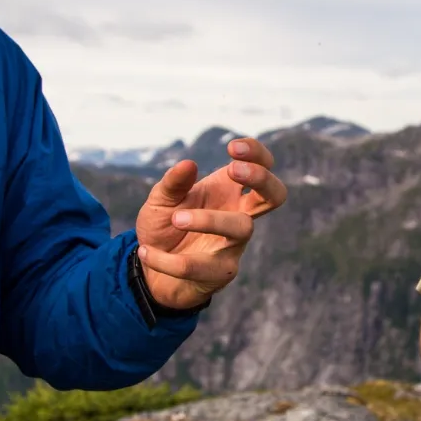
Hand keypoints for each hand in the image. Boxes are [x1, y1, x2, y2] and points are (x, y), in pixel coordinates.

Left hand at [133, 137, 287, 310]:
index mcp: (228, 192)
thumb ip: (173, 183)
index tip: (231, 148)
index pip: (262, 167)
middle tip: (231, 170)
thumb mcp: (161, 200)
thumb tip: (189, 164)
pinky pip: (199, 264)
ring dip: (208, 219)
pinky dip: (166, 259)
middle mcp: (238, 216)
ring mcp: (234, 245)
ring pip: (242, 227)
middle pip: (275, 195)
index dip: (256, 154)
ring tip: (175, 219)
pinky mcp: (221, 272)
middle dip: (260, 178)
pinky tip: (146, 252)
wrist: (149, 270)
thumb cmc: (163, 228)